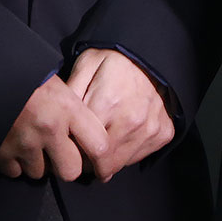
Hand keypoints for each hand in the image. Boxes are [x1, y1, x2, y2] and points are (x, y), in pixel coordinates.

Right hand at [0, 74, 109, 182]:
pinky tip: (14, 146)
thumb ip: (76, 114)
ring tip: (31, 142)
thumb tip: (90, 144)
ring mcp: (24, 142)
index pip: (99, 146)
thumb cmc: (29, 77)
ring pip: (40, 173)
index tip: (101, 168)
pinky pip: (15, 172)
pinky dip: (14, 163)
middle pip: (70, 171)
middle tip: (58, 153)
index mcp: (68, 108)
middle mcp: (49, 127)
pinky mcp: (1, 152)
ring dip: (37, 163)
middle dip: (64, 165)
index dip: (103, 161)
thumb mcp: (60, 87)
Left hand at [69, 47, 175, 180]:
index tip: (68, 148)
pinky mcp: (163, 133)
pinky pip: (138, 156)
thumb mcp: (86, 65)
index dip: (73, 152)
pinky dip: (126, 153)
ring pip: (121, 164)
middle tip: (83, 151)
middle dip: (89, 163)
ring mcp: (150, 129)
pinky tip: (120, 137)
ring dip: (108, 161)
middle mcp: (132, 121)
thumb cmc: (114, 60)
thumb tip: (57, 120)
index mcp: (108, 104)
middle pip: (103, 163)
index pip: (83, 148)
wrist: (151, 56)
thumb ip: (70, 92)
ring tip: (101, 145)